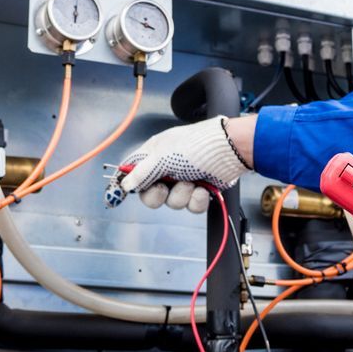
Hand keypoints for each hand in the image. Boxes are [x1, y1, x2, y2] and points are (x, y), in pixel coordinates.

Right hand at [117, 118, 250, 212]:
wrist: (231, 150)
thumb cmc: (197, 145)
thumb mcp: (163, 156)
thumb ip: (142, 172)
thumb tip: (124, 185)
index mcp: (155, 154)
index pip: (133, 170)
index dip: (128, 183)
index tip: (121, 194)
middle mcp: (167, 168)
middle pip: (150, 194)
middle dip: (158, 195)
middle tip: (164, 187)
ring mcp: (184, 180)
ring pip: (172, 202)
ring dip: (182, 195)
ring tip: (192, 182)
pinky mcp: (200, 191)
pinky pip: (191, 205)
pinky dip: (197, 199)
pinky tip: (204, 188)